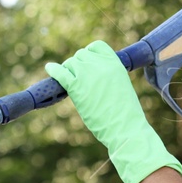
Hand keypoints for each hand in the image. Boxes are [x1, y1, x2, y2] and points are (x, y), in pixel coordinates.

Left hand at [45, 40, 181, 182]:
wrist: (128, 134)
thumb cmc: (131, 125)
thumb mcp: (123, 101)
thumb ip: (113, 92)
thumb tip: (111, 97)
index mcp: (117, 67)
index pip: (97, 48)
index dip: (88, 55)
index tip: (85, 66)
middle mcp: (104, 67)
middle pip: (81, 55)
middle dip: (76, 65)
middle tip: (74, 79)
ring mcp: (90, 75)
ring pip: (70, 64)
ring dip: (66, 71)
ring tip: (64, 79)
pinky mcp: (79, 87)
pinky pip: (61, 74)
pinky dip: (54, 72)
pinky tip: (50, 71)